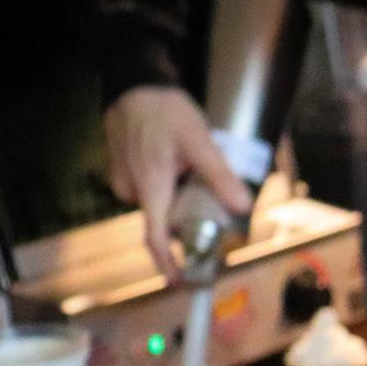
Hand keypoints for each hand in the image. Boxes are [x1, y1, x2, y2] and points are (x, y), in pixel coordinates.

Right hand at [104, 86, 251, 279]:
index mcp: (150, 189)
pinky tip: (181, 167)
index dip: (168, 263)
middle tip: (216, 211)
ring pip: (160, 202)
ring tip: (198, 178)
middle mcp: (133, 190)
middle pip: (165, 220)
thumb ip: (220, 175)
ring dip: (180, 199)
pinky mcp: (124, 169)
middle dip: (189, 221)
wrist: (132, 83)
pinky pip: (151, 188)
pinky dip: (168, 186)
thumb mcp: (199, 141)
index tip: (181, 282)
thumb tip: (242, 207)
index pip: (155, 238)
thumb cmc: (164, 111)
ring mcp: (125, 180)